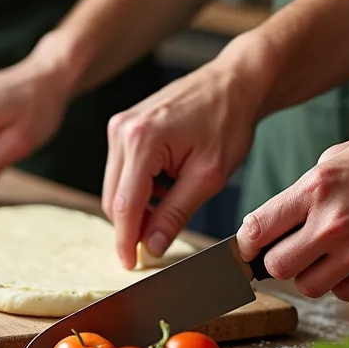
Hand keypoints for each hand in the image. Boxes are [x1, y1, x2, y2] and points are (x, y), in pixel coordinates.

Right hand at [103, 54, 263, 269]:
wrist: (234, 82)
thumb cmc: (228, 121)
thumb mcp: (208, 176)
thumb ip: (175, 213)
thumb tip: (153, 245)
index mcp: (142, 140)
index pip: (125, 205)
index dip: (126, 241)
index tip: (130, 265)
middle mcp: (122, 130)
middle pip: (114, 198)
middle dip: (132, 225)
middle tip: (158, 243)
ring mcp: (119, 125)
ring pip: (115, 186)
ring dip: (137, 206)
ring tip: (171, 206)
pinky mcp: (124, 125)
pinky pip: (121, 170)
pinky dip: (138, 187)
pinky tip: (166, 187)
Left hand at [236, 121, 348, 300]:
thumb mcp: (339, 158)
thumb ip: (303, 193)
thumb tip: (271, 225)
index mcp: (316, 188)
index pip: (257, 229)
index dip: (245, 245)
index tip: (248, 249)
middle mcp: (334, 222)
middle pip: (278, 267)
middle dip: (278, 262)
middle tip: (293, 251)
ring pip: (310, 287)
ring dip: (312, 275)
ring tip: (328, 255)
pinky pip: (346, 293)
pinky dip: (344, 283)